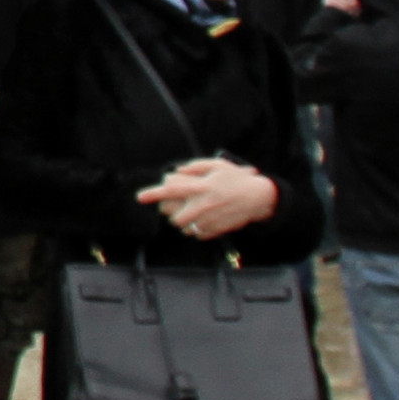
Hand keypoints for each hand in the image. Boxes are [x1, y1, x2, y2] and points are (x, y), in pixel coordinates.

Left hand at [138, 156, 277, 238]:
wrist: (258, 198)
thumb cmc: (236, 179)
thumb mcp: (216, 165)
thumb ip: (194, 168)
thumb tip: (176, 172)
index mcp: (201, 187)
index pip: (172, 191)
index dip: (154, 193)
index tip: (140, 197)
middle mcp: (203, 205)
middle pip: (173, 215)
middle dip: (170, 211)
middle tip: (175, 203)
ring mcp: (209, 220)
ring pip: (183, 226)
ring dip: (182, 220)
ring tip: (191, 210)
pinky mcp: (215, 230)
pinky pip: (196, 233)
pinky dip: (194, 227)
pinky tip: (203, 217)